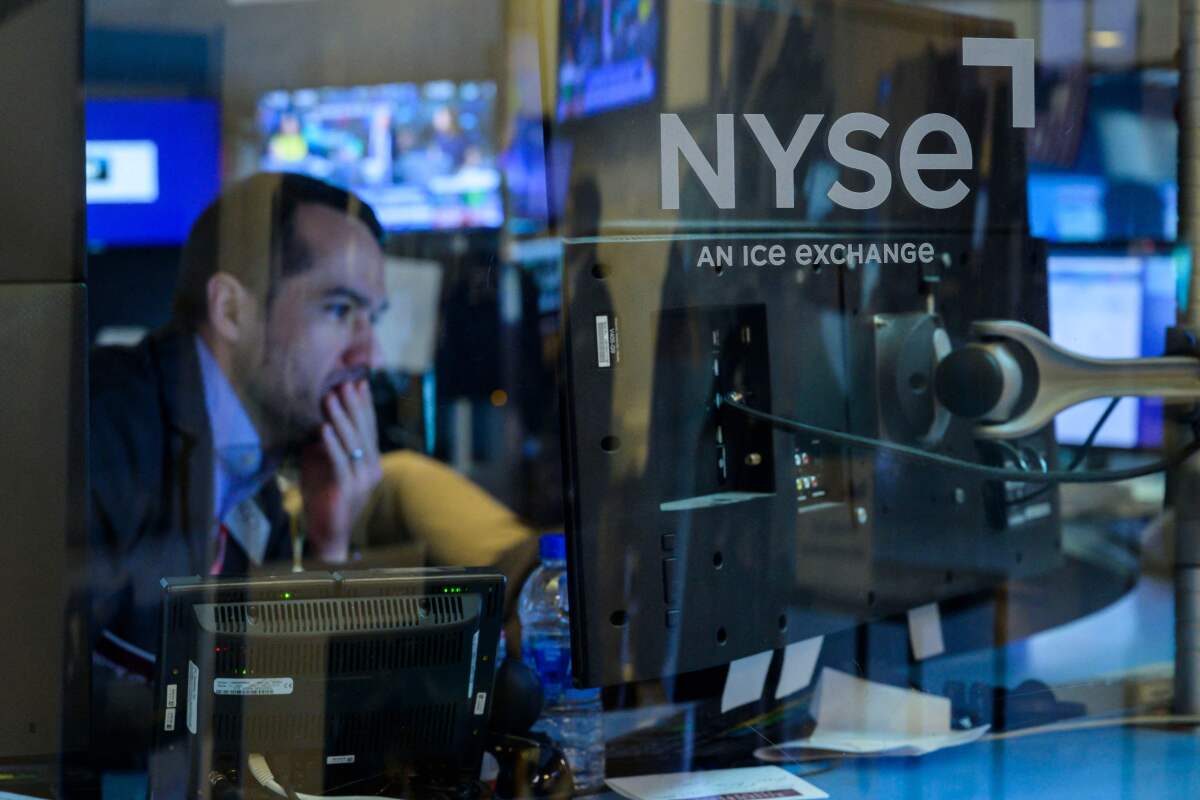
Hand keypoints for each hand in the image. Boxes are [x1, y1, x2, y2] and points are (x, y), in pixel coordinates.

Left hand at [299, 381, 382, 562]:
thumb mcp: (322, 463)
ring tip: (330, 397)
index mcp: (371, 460)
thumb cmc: (323, 496)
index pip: (369, 427)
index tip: (357, 382)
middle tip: (344, 382)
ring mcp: (362, 480)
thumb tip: (315, 415)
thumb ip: (323, 442)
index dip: (363, 404)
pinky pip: (340, 462)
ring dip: (340, 417)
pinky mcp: (348, 489)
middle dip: (353, 404)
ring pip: (353, 442)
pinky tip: (323, 428)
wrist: (326, 533)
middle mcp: (372, 468)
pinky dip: (331, 444)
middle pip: (363, 430)